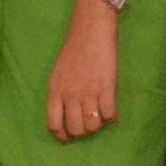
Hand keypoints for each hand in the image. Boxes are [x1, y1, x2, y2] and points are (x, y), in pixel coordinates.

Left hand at [45, 2, 121, 141]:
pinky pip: (109, 115)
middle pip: (76, 129)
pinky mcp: (106, 87)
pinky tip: (112, 111)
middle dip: (83, 131)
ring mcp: (88, 92)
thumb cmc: (74, 48)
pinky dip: (111, 117)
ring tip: (101, 115)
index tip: (68, 137)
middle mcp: (70, 95)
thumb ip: (60, 92)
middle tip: (89, 123)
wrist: (90, 29)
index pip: (54, 124)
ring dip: (98, 124)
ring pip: (93, 125)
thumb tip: (68, 111)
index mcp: (55, 90)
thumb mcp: (58, 72)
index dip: (62, 135)